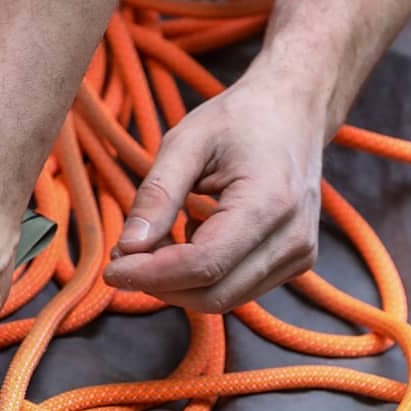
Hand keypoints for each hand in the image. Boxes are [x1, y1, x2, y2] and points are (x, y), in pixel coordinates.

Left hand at [101, 71, 324, 311]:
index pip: (203, 264)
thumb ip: (156, 196)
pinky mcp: (295, 263)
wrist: (293, 111)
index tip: (111, 268)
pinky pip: (237, 288)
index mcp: (269, 203)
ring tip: (155, 241)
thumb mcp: (185, 142)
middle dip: (159, 284)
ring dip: (178, 283)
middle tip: (124, 255)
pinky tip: (191, 237)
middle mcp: (293, 238)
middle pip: (213, 294)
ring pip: (224, 299)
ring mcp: (300, 254)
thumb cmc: (239, 120)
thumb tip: (128, 247)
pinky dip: (201, 276)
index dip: (151, 275)